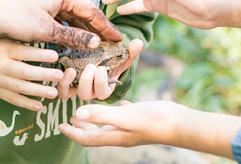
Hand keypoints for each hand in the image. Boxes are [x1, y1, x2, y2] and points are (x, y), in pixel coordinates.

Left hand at [0, 0, 122, 48]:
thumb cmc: (15, 18)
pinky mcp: (40, 12)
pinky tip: (75, 45)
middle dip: (96, 30)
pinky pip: (61, 23)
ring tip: (96, 47)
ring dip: (83, 33)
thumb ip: (73, 37)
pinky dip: (69, 34)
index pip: (91, 11)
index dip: (105, 27)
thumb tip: (95, 43)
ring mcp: (49, 3)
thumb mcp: (46, 30)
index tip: (117, 39)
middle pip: (83, 14)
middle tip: (110, 45)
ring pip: (72, 20)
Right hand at [0, 38, 63, 110]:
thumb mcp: (4, 39)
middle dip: (43, 74)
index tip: (55, 55)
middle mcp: (0, 66)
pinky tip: (39, 106)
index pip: (24, 52)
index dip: (40, 54)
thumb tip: (45, 37)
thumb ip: (21, 41)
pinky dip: (26, 103)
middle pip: (24, 72)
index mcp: (3, 50)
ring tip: (54, 93)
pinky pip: (13, 99)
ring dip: (38, 91)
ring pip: (20, 87)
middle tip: (59, 75)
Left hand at [56, 39, 142, 100]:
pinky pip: (62, 89)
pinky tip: (65, 69)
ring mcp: (76, 89)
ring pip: (69, 94)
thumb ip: (129, 52)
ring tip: (72, 70)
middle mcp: (90, 92)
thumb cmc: (110, 60)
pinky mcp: (66, 84)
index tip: (101, 68)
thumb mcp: (120, 57)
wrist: (97, 58)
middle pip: (86, 95)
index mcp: (105, 88)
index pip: (103, 93)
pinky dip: (62, 82)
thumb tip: (138, 42)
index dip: (101, 83)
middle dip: (87, 82)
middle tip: (90, 66)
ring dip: (69, 83)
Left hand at [59, 100, 240, 159]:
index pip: (87, 138)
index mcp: (113, 136)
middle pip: (95, 133)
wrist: (179, 123)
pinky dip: (115, 110)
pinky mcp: (139, 118)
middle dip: (81, 127)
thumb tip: (77, 114)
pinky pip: (123, 115)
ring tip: (88, 109)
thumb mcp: (124, 116)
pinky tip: (117, 102)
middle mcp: (120, 133)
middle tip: (70, 118)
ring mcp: (130, 127)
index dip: (72, 133)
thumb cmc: (152, 120)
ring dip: (95, 118)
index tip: (60, 125)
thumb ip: (101, 115)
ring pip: (107, 124)